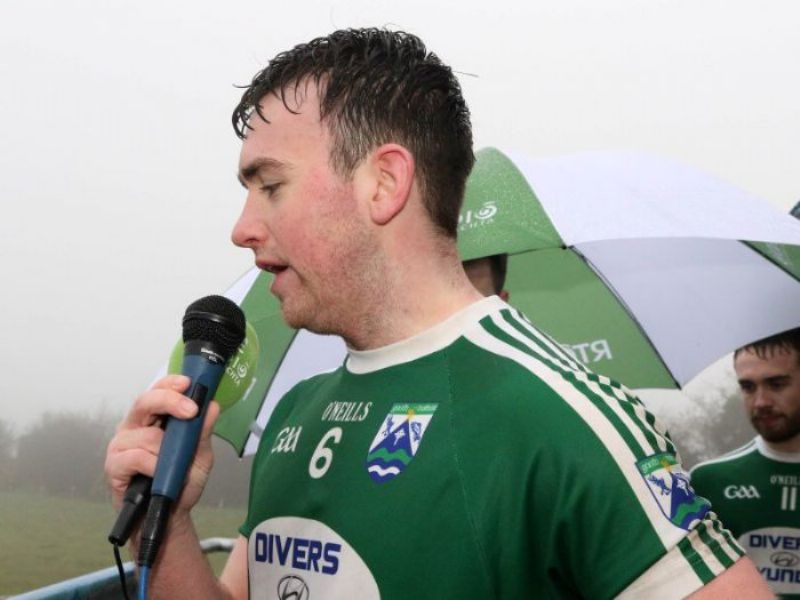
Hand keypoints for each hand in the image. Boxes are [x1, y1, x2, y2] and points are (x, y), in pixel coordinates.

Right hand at [105, 374, 219, 514]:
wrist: (169, 516)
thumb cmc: (180, 482)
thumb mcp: (200, 456)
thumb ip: (204, 432)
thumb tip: (212, 406)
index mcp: (154, 420)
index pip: (158, 390)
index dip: (170, 384)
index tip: (188, 384)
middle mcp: (134, 427)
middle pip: (145, 401)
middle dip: (169, 401)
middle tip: (191, 412)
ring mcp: (121, 445)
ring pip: (146, 435)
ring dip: (166, 451)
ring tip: (171, 467)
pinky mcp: (113, 465)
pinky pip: (136, 457)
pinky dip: (152, 466)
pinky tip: (157, 475)